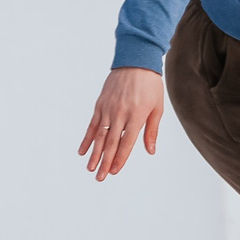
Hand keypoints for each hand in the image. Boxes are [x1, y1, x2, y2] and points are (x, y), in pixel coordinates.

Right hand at [80, 66, 162, 180]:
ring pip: (100, 136)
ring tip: (90, 168)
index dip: (120, 158)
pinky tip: (82, 151)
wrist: (136, 62)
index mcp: (136, 116)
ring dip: (94, 154)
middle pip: (111, 143)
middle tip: (100, 177)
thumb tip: (150, 151)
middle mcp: (120, 114)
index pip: (127, 142)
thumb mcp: (157, 107)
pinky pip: (92, 125)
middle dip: (105, 162)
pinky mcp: (100, 105)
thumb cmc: (150, 85)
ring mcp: (108, 109)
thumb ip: (152, 130)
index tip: (114, 171)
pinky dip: (87, 138)